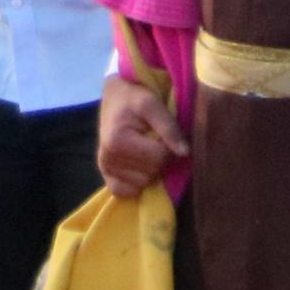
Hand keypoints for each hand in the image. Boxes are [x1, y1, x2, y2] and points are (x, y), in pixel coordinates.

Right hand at [96, 67, 185, 195]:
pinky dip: (135, 183)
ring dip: (149, 168)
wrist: (115, 97)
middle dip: (158, 157)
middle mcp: (107, 159)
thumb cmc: (134, 98)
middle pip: (151, 173)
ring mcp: (105, 169)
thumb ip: (169, 127)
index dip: (167, 146)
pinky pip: (124, 192)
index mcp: (117, 141)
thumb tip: (184, 153)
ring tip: (144, 148)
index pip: (158, 158)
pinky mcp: (105, 175)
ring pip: (143, 184)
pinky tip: (137, 165)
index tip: (161, 133)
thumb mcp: (152, 104)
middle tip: (152, 139)